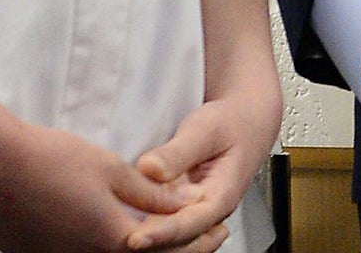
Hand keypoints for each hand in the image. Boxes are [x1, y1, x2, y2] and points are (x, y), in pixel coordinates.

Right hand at [0, 121, 194, 252]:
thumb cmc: (53, 160)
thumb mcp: (112, 170)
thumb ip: (152, 194)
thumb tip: (187, 203)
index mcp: (113, 241)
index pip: (168, 250)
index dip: (198, 241)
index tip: (220, 229)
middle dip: (181, 252)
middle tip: (209, 237)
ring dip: (149, 251)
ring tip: (172, 236)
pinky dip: (113, 250)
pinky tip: (126, 236)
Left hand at [124, 84, 284, 251]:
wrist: (244, 120)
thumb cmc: (230, 124)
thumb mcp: (206, 129)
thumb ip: (179, 151)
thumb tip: (149, 169)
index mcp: (221, 197)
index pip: (191, 225)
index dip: (162, 234)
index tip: (134, 238)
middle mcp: (207, 213)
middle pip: (178, 241)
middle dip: (151, 242)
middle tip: (120, 238)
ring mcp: (192, 213)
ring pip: (169, 238)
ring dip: (147, 237)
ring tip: (117, 234)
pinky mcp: (178, 208)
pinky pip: (161, 224)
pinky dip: (143, 226)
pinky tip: (122, 224)